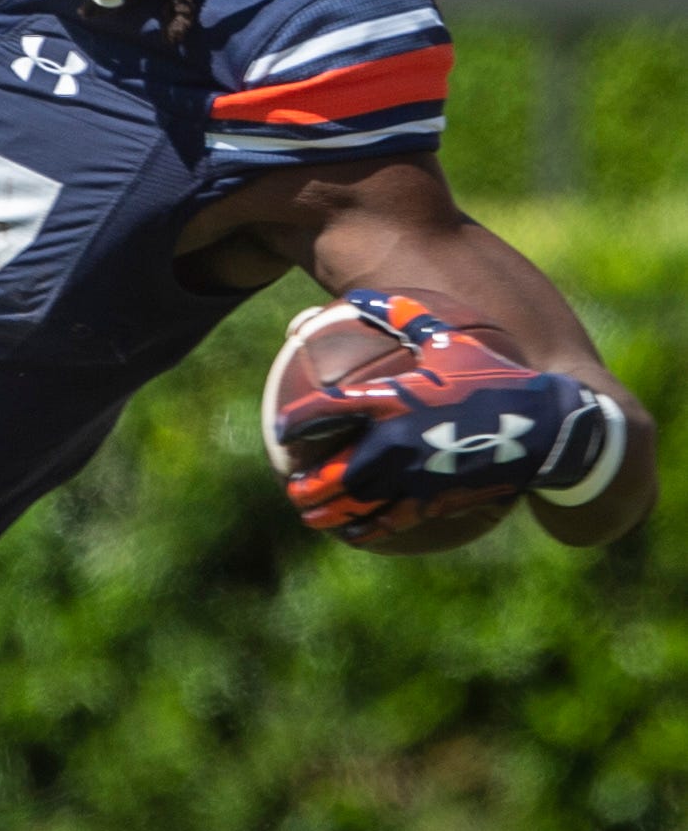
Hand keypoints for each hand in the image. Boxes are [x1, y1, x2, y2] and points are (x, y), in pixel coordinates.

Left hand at [276, 289, 609, 543]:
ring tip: (311, 516)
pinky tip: (355, 535)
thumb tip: (361, 295)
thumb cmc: (497, 376)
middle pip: (333, 471)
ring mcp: (414, 475)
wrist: (549, 426)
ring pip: (355, 503)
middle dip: (306, 484)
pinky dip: (367, 530)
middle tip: (292, 488)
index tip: (280, 431)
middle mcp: (395, 440)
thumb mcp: (451, 339)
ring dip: (327, 513)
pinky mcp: (437, 499)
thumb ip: (404, 317)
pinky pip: (391, 521)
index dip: (298, 423)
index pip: (327, 412)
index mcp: (392, 399)